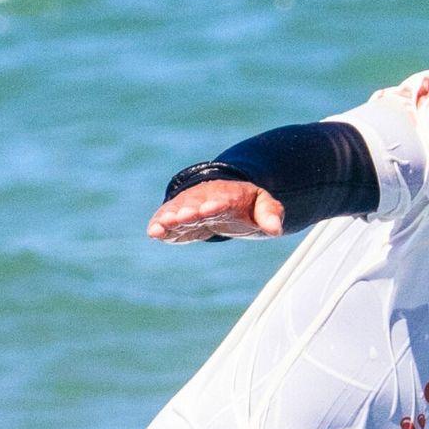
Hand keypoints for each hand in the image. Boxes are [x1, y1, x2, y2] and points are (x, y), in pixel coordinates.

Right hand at [146, 179, 283, 242]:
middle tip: (183, 216)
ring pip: (179, 212)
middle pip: (196, 205)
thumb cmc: (246, 204)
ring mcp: (190, 207)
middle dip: (190, 211)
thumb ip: (270, 213)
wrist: (225, 198)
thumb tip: (276, 229)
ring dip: (171, 219)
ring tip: (161, 226)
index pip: (223, 200)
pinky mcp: (179, 217)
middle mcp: (206, 199)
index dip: (217, 205)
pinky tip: (153, 232)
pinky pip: (168, 220)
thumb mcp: (264, 204)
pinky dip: (160, 225)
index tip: (210, 209)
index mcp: (228, 196)